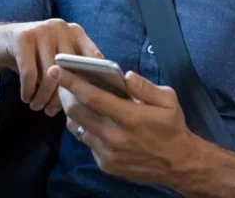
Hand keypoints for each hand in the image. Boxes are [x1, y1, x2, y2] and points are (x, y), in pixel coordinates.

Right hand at [0, 19, 102, 115]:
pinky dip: (28, 91)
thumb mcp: (55, 61)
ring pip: (49, 74)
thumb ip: (73, 72)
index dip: (93, 81)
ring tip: (37, 107)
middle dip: (61, 96)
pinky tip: (26, 98)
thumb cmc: (34, 57)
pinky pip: (29, 73)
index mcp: (75, 32)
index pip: (94, 58)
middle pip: (70, 70)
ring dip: (43, 97)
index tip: (85, 102)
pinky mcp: (23, 37)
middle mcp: (61, 27)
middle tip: (51, 112)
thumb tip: (88, 99)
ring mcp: (42, 30)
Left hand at [49, 66, 207, 187]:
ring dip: (73, 112)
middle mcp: (115, 137)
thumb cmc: (173, 127)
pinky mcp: (105, 164)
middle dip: (65, 94)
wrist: (179, 165)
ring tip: (73, 98)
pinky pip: (87, 142)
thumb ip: (145, 87)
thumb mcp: (168, 100)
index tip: (55, 69)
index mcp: (130, 117)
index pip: (93, 97)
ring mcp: (108, 153)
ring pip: (78, 128)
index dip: (71, 81)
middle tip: (61, 81)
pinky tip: (91, 119)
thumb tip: (126, 76)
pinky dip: (85, 129)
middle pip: (77, 112)